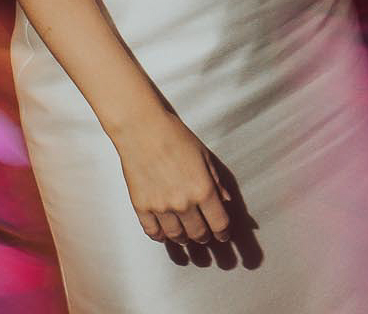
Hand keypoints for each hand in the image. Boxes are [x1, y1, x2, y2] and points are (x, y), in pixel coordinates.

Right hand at [111, 110, 231, 245]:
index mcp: (203, 190)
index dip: (223, 233)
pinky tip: (164, 233)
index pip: (219, 223)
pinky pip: (153, 232)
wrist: (142, 129)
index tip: (222, 235)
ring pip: (177, 236)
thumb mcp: (204, 156)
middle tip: (205, 236)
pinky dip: (160, 236)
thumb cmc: (174, 136)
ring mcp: (161, 208)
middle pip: (198, 233)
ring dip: (184, 239)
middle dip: (204, 237)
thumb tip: (225, 199)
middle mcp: (183, 203)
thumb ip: (216, 181)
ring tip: (186, 236)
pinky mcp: (142, 207)